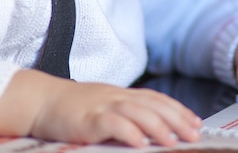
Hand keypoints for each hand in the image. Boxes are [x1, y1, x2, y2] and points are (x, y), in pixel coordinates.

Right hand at [0, 69, 201, 147]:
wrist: (41, 101)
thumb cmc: (72, 109)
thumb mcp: (103, 107)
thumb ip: (124, 115)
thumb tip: (150, 132)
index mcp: (121, 94)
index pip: (156, 99)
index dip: (178, 109)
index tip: (196, 122)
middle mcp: (116, 96)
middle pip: (152, 104)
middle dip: (176, 118)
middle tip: (194, 134)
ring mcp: (102, 105)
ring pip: (136, 112)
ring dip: (158, 126)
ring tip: (174, 141)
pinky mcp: (87, 118)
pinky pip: (111, 124)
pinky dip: (128, 131)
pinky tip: (140, 143)